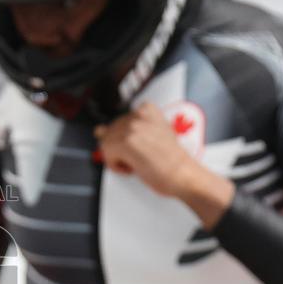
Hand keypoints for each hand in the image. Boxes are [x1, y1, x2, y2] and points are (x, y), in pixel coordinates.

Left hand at [93, 102, 234, 229]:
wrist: (183, 174)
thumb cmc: (172, 160)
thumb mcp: (152, 135)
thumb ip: (128, 130)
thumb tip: (99, 130)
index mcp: (147, 110)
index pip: (118, 123)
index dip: (125, 140)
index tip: (136, 148)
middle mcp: (139, 115)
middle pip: (109, 133)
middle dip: (119, 149)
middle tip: (138, 157)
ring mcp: (133, 128)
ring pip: (106, 144)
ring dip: (118, 158)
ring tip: (137, 162)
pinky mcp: (127, 142)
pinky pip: (107, 154)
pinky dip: (116, 166)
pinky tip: (134, 167)